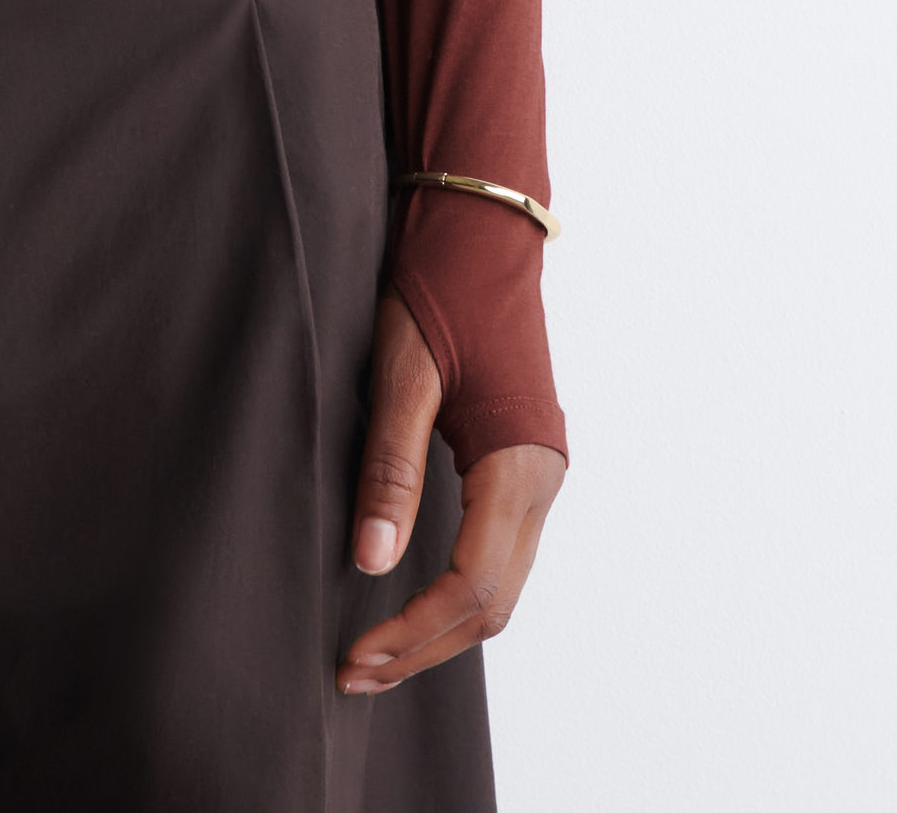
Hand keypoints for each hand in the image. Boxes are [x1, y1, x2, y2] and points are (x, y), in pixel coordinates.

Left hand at [337, 289, 563, 695]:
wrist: (479, 224)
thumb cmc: (437, 286)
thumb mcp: (401, 372)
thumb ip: (390, 468)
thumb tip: (371, 564)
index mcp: (518, 461)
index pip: (473, 584)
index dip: (414, 630)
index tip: (355, 655)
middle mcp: (541, 477)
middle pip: (492, 602)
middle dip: (426, 645)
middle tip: (354, 672)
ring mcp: (537, 471)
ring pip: (500, 584)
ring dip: (441, 626)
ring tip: (375, 651)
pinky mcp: (520, 460)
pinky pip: (498, 552)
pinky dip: (456, 589)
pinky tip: (409, 594)